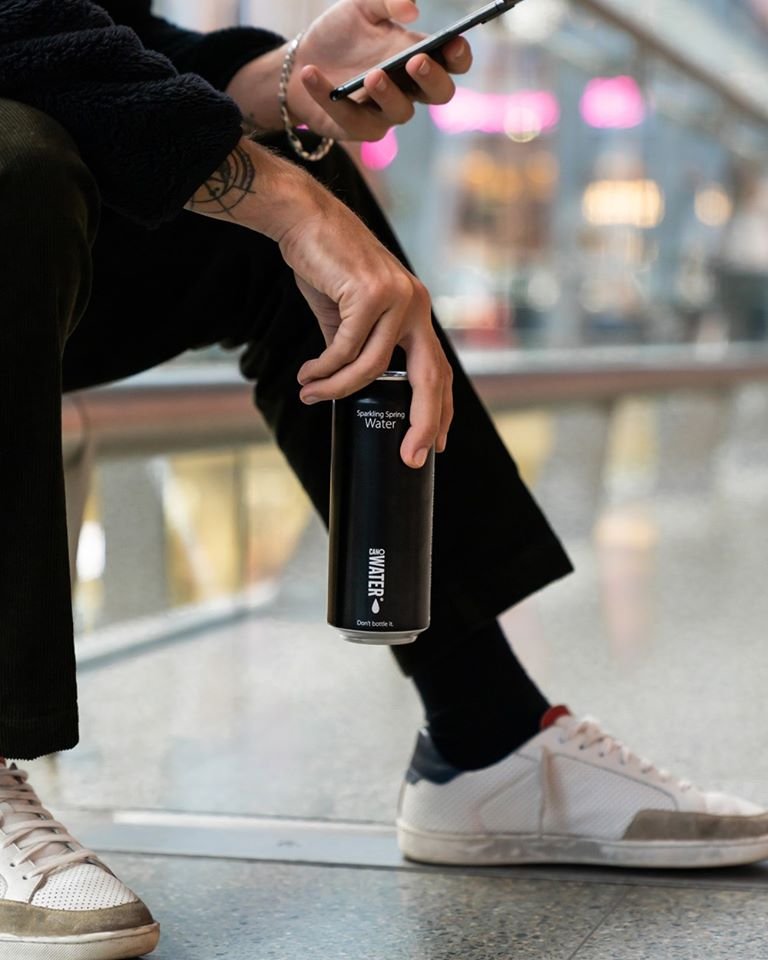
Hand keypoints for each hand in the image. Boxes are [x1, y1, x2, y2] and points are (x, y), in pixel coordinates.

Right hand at [185, 139, 452, 465]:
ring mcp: (397, 297)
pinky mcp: (370, 292)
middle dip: (424, 422)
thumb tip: (349, 385)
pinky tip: (308, 375)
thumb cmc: (326, 265)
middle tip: (410, 456)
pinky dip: (325, 368)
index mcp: (416, 311)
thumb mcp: (348, 312)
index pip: (439, 369)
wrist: (305, 219)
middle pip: (430, 377)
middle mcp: (416, 304)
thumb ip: (356, 346)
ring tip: (311, 394)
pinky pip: (346, 347)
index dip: (441, 409)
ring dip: (339, 388)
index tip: (438, 444)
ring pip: (373, 366)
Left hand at [227, 0, 472, 141]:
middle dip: (432, 79)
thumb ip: (386, 3)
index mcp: (417, 57)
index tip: (453, 43)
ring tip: (372, 75)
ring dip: (388, 94)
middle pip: (439, 94)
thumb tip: (412, 8)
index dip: (458, 56)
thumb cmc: (338, 36)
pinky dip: (328, 96)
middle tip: (415, 62)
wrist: (299, 63)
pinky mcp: (357, 128)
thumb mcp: (359, 8)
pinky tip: (311, 73)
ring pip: (401, 113)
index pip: (452, 63)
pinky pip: (351, 120)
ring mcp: (384, 112)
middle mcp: (408, 89)